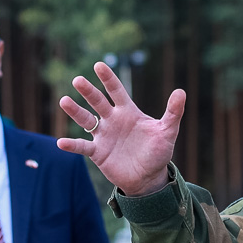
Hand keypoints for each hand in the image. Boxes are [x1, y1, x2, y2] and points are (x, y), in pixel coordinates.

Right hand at [55, 60, 186, 196]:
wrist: (149, 177)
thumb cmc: (158, 152)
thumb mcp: (167, 132)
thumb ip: (173, 112)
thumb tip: (181, 91)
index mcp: (128, 112)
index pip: (116, 91)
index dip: (108, 79)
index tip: (98, 65)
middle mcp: (112, 120)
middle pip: (97, 102)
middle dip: (88, 91)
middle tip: (78, 80)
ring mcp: (103, 135)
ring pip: (86, 120)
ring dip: (75, 111)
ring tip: (64, 101)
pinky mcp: (97, 152)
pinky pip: (82, 146)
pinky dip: (72, 145)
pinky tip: (60, 142)